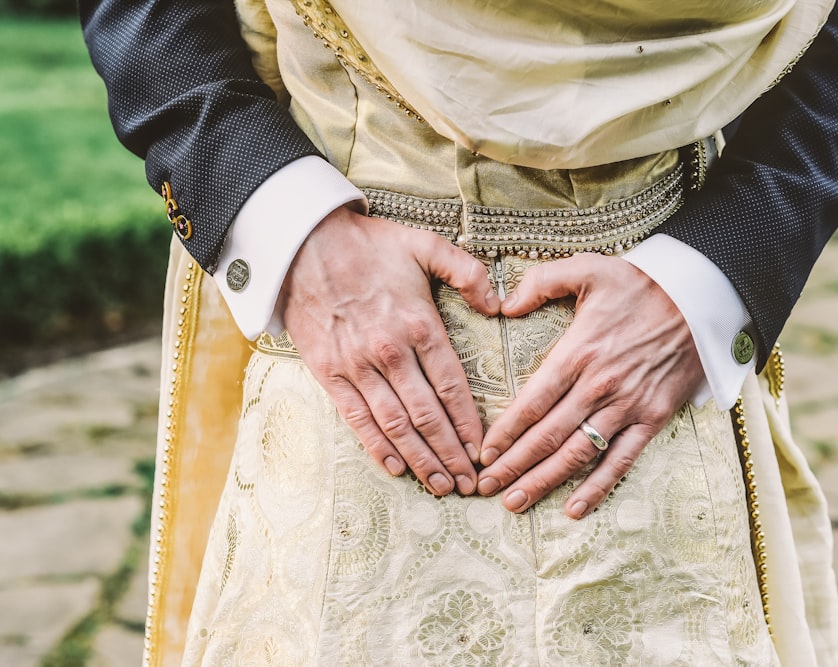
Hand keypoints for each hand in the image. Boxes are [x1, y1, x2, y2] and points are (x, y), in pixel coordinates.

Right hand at [280, 207, 499, 495]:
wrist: (303, 242)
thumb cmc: (368, 244)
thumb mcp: (426, 244)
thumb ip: (468, 272)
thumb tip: (498, 305)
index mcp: (418, 324)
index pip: (452, 386)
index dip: (469, 424)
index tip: (483, 451)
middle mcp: (390, 351)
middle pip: (427, 415)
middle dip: (450, 454)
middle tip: (468, 484)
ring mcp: (356, 365)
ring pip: (394, 424)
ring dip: (419, 459)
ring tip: (439, 485)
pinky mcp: (328, 372)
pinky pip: (356, 417)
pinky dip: (376, 446)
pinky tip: (395, 468)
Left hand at [476, 253, 703, 517]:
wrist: (702, 296)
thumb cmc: (640, 282)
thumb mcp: (587, 267)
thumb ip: (540, 282)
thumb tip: (503, 305)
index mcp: (579, 352)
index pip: (533, 402)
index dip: (506, 432)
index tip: (483, 453)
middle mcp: (600, 385)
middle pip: (548, 436)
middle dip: (513, 465)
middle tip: (485, 487)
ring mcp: (628, 405)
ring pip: (579, 454)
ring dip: (544, 481)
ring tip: (515, 502)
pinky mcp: (653, 418)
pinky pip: (622, 460)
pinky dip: (598, 487)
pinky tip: (574, 509)